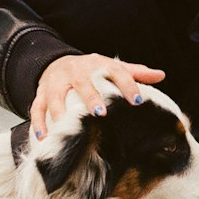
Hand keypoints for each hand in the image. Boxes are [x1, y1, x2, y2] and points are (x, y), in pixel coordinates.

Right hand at [31, 54, 165, 139]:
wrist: (58, 61)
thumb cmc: (91, 70)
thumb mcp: (111, 67)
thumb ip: (135, 72)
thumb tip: (161, 75)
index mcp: (97, 65)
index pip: (115, 71)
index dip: (128, 85)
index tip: (139, 100)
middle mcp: (76, 71)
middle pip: (82, 83)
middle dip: (90, 97)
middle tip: (100, 113)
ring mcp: (56, 82)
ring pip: (55, 95)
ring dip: (60, 111)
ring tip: (66, 127)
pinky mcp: (41, 93)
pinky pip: (37, 107)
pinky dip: (39, 122)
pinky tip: (44, 137)